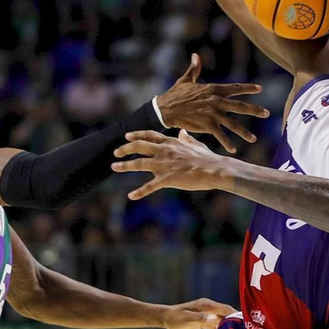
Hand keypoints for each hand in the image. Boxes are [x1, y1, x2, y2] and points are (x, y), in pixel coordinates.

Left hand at [113, 130, 229, 199]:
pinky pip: (149, 186)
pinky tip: (131, 196)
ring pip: (139, 163)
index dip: (137, 135)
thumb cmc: (208, 158)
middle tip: (116, 152)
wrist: (215, 170)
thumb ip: (187, 139)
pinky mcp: (167, 179)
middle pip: (139, 147)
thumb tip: (183, 132)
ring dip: (125, 166)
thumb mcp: (197, 145)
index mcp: (171, 142)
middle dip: (125, 149)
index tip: (127, 136)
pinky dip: (139, 192)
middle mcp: (164, 151)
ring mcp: (164, 165)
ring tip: (114, 167)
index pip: (149, 136)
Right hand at [152, 55, 268, 152]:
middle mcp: (216, 101)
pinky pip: (221, 135)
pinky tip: (234, 149)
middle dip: (254, 110)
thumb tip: (196, 56)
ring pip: (233, 124)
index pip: (234, 88)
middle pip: (240, 106)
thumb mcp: (186, 80)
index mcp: (213, 89)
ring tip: (254, 139)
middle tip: (267, 113)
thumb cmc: (176, 94)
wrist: (166, 109)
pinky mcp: (208, 125)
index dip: (248, 88)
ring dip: (244, 132)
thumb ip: (194, 69)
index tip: (260, 89)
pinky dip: (227, 143)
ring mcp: (213, 114)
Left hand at [162, 298, 232, 328]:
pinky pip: (218, 326)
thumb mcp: (187, 319)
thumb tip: (214, 318)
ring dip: (232, 328)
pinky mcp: (206, 321)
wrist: (166, 318)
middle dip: (237, 322)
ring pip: (224, 321)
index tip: (246, 324)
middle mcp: (210, 309)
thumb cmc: (175, 318)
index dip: (236, 315)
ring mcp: (209, 315)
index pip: (226, 309)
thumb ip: (200, 318)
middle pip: (228, 315)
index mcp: (207, 306)